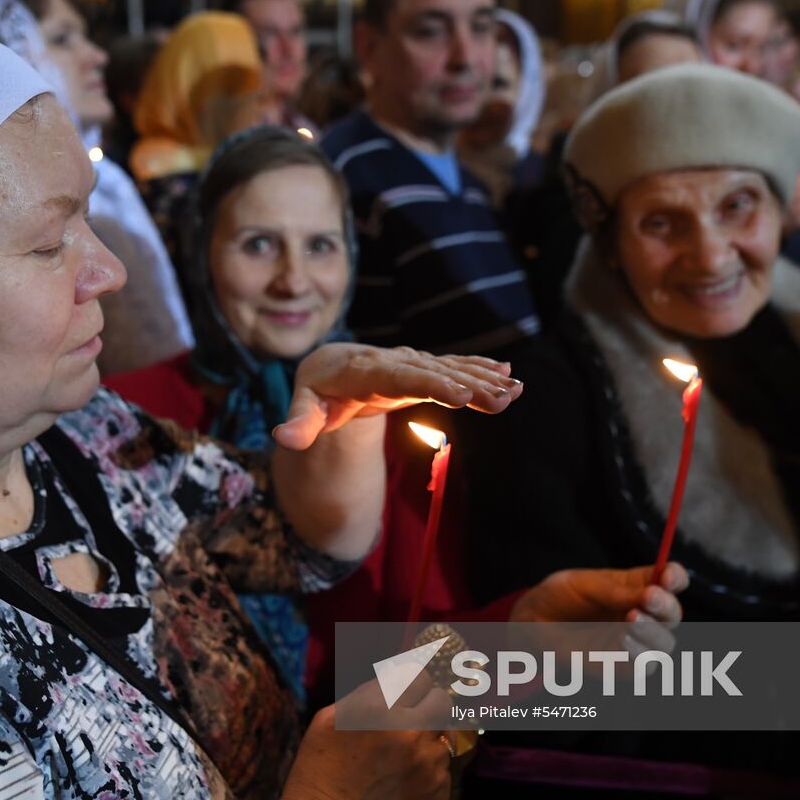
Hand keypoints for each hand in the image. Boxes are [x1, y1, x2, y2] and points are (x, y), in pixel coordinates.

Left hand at [273, 344, 520, 450]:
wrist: (329, 366)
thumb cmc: (316, 392)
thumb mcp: (304, 406)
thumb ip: (298, 422)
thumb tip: (284, 438)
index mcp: (363, 370)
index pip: (398, 376)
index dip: (430, 383)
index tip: (459, 395)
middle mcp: (392, 361)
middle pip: (433, 372)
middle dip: (468, 382)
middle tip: (502, 397)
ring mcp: (411, 364)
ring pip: (449, 369)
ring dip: (482, 378)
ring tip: (515, 390)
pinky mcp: (423, 369)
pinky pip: (454, 368)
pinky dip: (480, 371)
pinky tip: (509, 377)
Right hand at [273, 679, 452, 799]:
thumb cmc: (319, 773)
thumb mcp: (329, 719)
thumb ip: (367, 693)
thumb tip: (395, 679)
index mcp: (381, 708)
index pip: (419, 676)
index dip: (411, 684)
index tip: (406, 692)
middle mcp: (411, 733)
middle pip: (442, 702)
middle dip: (427, 707)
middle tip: (410, 720)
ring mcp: (429, 766)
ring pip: (444, 738)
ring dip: (427, 742)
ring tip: (399, 760)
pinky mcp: (439, 795)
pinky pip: (443, 771)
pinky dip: (428, 773)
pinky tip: (401, 783)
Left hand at [509, 563, 688, 652]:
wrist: (534, 622)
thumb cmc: (561, 595)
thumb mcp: (586, 585)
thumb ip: (618, 592)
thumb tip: (652, 593)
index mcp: (639, 585)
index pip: (671, 579)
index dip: (675, 577)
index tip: (667, 576)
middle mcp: (643, 613)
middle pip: (673, 613)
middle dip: (665, 605)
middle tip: (649, 598)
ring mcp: (635, 641)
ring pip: (665, 644)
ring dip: (654, 631)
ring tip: (631, 618)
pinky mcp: (622, 665)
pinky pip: (644, 667)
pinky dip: (641, 655)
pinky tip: (623, 641)